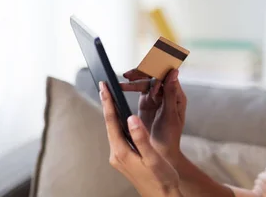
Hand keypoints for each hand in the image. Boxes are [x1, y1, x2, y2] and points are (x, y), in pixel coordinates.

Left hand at [100, 81, 182, 196]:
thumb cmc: (161, 179)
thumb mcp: (153, 158)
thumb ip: (141, 137)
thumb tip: (131, 118)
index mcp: (122, 152)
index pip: (112, 121)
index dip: (108, 102)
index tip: (103, 86)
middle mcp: (117, 154)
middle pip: (110, 124)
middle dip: (107, 104)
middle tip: (104, 86)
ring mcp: (120, 157)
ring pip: (114, 130)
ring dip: (112, 112)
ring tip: (111, 97)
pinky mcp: (125, 158)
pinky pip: (119, 136)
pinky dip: (119, 123)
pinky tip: (122, 118)